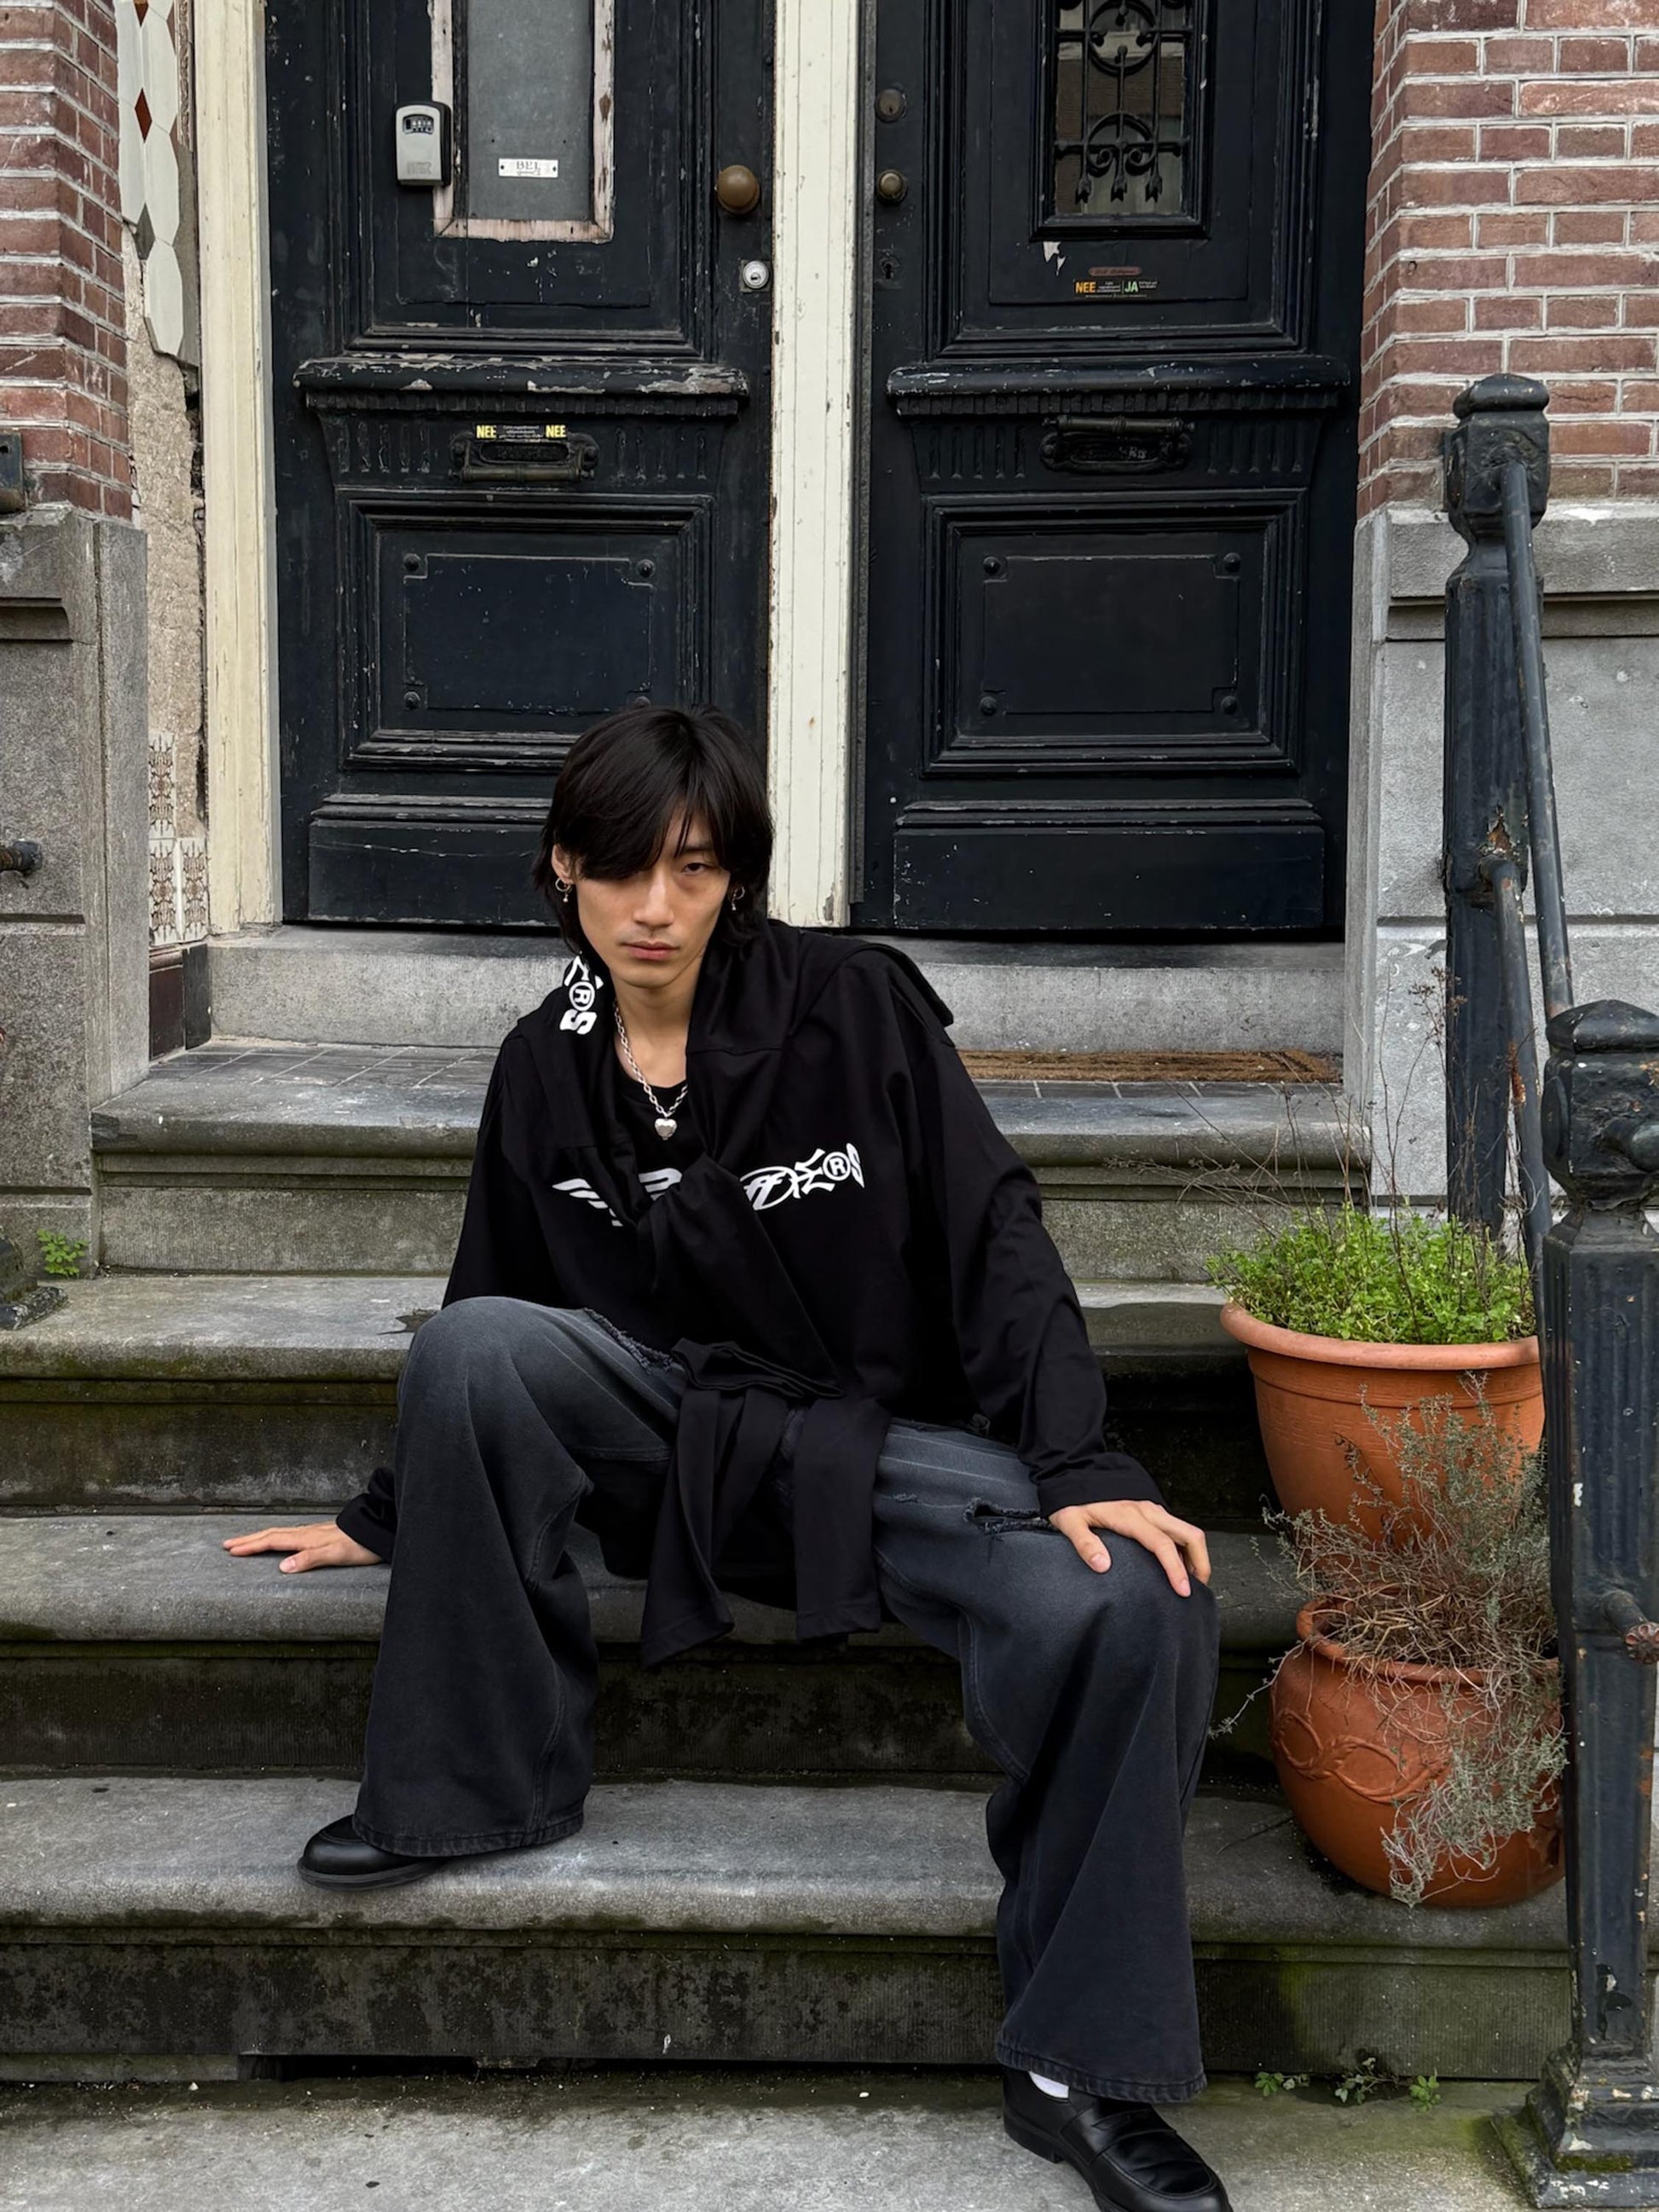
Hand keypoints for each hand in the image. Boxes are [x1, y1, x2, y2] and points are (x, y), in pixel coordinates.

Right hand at [221, 1520, 382, 1572]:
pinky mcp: (320, 1535)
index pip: (272, 1542)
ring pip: (280, 1533)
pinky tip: (278, 1540)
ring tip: (246, 1541)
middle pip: (271, 1535)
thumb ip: (309, 1559)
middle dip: (249, 1540)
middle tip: (228, 1544)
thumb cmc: (360, 1545)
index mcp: (306, 1539)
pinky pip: (290, 1535)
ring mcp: (313, 1533)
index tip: (232, 1550)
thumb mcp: (336, 1555)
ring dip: (260, 1537)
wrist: (378, 1532)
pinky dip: (276, 1537)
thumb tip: (283, 1567)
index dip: (251, 1546)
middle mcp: (307, 1533)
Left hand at [1047, 1500, 1211, 1596]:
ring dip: (1196, 1555)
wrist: (1076, 1474)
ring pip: (1188, 1531)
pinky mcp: (1152, 1511)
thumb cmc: (1074, 1500)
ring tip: (1191, 1581)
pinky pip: (1178, 1529)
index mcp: (1130, 1516)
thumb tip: (1102, 1565)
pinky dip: (1186, 1548)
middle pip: (1190, 1534)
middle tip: (1197, 1589)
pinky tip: (1179, 1564)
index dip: (1176, 1569)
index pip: (1162, 1544)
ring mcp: (1152, 1510)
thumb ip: (1084, 1543)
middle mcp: (1147, 1511)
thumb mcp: (1069, 1521)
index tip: (1182, 1590)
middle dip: (1201, 1562)